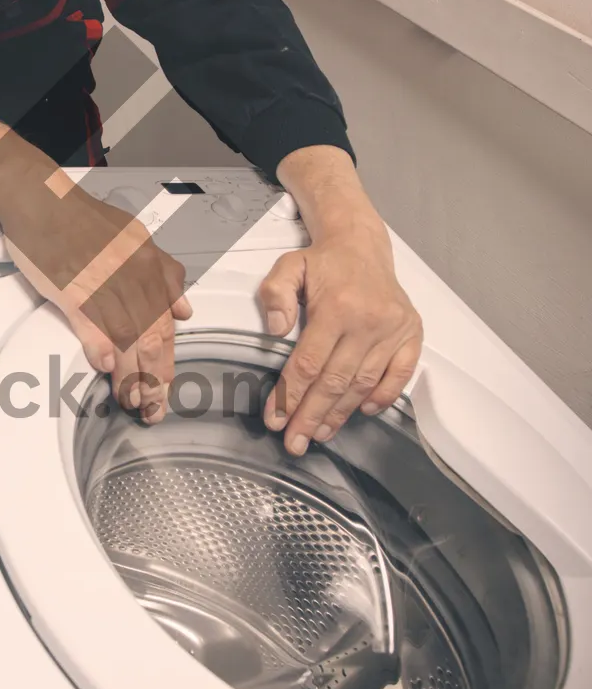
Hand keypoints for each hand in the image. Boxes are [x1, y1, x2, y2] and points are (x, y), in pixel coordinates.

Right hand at [0, 113, 189, 421]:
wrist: (42, 201)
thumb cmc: (84, 220)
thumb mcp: (136, 239)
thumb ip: (165, 273)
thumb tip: (184, 310)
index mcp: (147, 266)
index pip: (166, 323)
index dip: (168, 359)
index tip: (167, 387)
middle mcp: (129, 275)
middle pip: (150, 335)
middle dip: (154, 377)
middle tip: (154, 408)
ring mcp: (100, 282)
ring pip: (123, 335)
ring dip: (128, 373)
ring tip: (131, 401)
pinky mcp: (70, 286)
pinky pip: (89, 319)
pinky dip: (98, 344)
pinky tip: (104, 367)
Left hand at [259, 219, 422, 453]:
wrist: (362, 246)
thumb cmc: (323, 262)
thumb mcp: (288, 266)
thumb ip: (276, 293)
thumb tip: (277, 329)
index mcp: (337, 307)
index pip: (310, 363)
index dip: (290, 396)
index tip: (275, 420)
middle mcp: (368, 322)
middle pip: (335, 381)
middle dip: (311, 416)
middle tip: (294, 442)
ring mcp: (393, 330)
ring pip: (363, 384)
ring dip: (340, 414)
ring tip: (319, 434)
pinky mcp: (411, 335)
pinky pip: (399, 376)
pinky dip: (381, 397)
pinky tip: (361, 412)